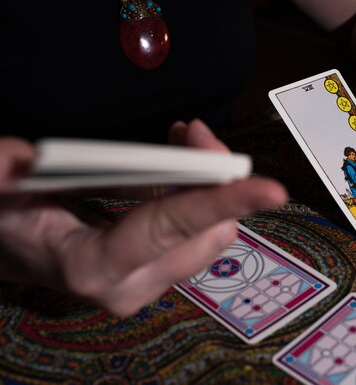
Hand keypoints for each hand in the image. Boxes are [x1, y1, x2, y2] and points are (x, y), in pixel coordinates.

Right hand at [0, 120, 286, 316]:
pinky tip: (185, 160)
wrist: (20, 253)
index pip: (173, 230)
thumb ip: (1, 172)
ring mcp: (153, 281)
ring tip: (185, 137)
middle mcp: (134, 284)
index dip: (221, 202)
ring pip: (214, 230)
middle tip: (192, 129)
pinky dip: (203, 191)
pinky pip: (204, 230)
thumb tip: (22, 157)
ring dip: (210, 180)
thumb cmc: (14, 224)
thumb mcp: (1, 194)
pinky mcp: (164, 270)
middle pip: (209, 229)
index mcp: (96, 268)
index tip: (270, 188)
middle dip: (214, 174)